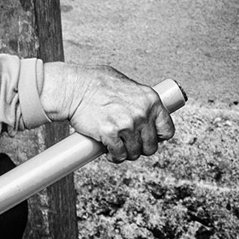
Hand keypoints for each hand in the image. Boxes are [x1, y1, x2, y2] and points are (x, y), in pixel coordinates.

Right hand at [41, 63, 175, 162]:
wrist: (72, 88)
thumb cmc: (93, 82)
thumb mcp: (123, 83)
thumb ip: (136, 98)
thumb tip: (142, 108)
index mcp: (150, 99)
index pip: (166, 129)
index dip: (158, 137)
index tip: (148, 137)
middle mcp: (142, 113)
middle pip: (151, 145)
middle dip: (140, 147)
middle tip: (128, 143)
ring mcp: (127, 124)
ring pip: (135, 152)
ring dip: (126, 153)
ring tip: (117, 147)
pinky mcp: (111, 134)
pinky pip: (119, 154)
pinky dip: (115, 157)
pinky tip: (109, 152)